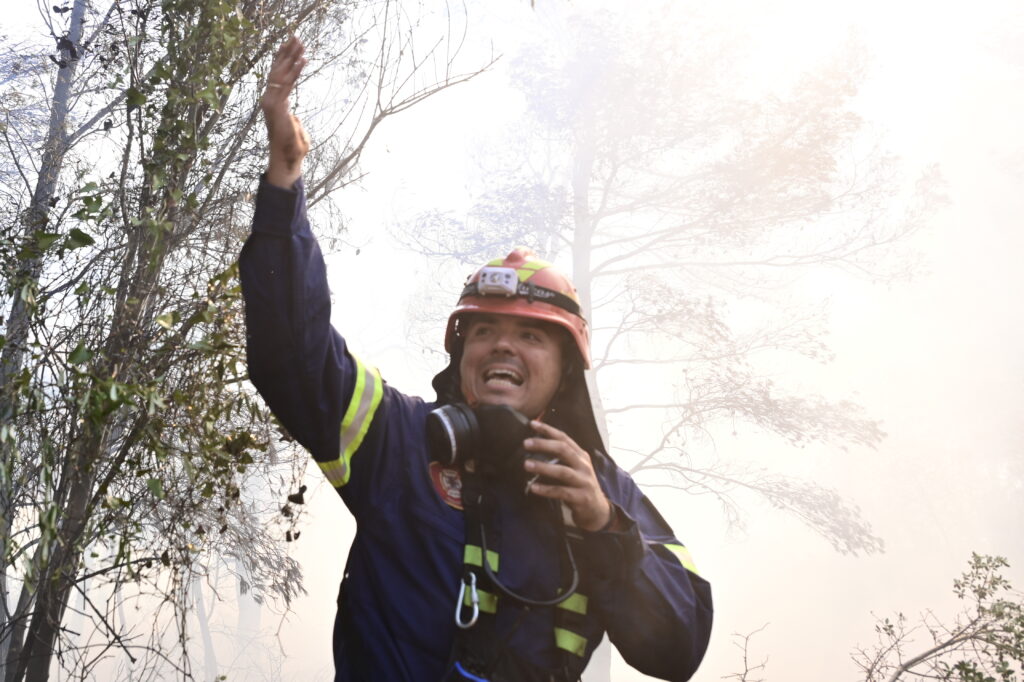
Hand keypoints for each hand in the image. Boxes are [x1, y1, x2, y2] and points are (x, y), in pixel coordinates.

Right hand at [261, 36, 308, 188]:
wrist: (286, 160)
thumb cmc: (292, 148)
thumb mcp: (294, 128)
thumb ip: (293, 119)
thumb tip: (295, 117)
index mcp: (274, 103)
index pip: (278, 76)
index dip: (284, 60)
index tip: (291, 46)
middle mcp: (270, 100)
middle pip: (278, 70)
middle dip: (287, 52)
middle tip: (296, 36)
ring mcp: (272, 102)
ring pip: (282, 74)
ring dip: (292, 57)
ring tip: (301, 43)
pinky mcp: (278, 106)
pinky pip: (288, 84)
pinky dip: (295, 71)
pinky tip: (303, 60)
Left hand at [523, 420, 613, 531]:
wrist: (597, 510)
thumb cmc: (580, 486)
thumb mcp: (574, 468)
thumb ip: (560, 458)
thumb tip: (535, 445)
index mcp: (580, 456)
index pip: (564, 438)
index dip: (548, 430)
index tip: (532, 423)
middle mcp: (583, 466)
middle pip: (564, 450)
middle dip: (544, 444)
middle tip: (526, 443)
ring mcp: (584, 481)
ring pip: (563, 471)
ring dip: (543, 467)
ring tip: (526, 464)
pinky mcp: (581, 498)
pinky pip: (562, 492)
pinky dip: (546, 489)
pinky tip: (533, 487)